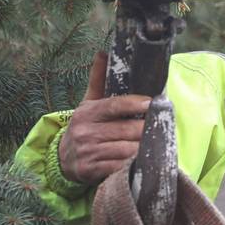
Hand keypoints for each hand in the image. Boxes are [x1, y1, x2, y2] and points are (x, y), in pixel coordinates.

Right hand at [57, 51, 150, 185]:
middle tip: (162, 126)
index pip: (114, 105)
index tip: (152, 102)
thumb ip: (98, 80)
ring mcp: (89, 153)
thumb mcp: (88, 104)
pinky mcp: (91, 171)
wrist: (63, 159)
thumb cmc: (84, 127)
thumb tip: (103, 53)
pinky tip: (143, 161)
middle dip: (146, 129)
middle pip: (125, 129)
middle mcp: (86, 132)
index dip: (135, 104)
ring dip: (144, 147)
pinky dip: (133, 164)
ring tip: (158, 143)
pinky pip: (119, 167)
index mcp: (87, 113)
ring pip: (125, 149)